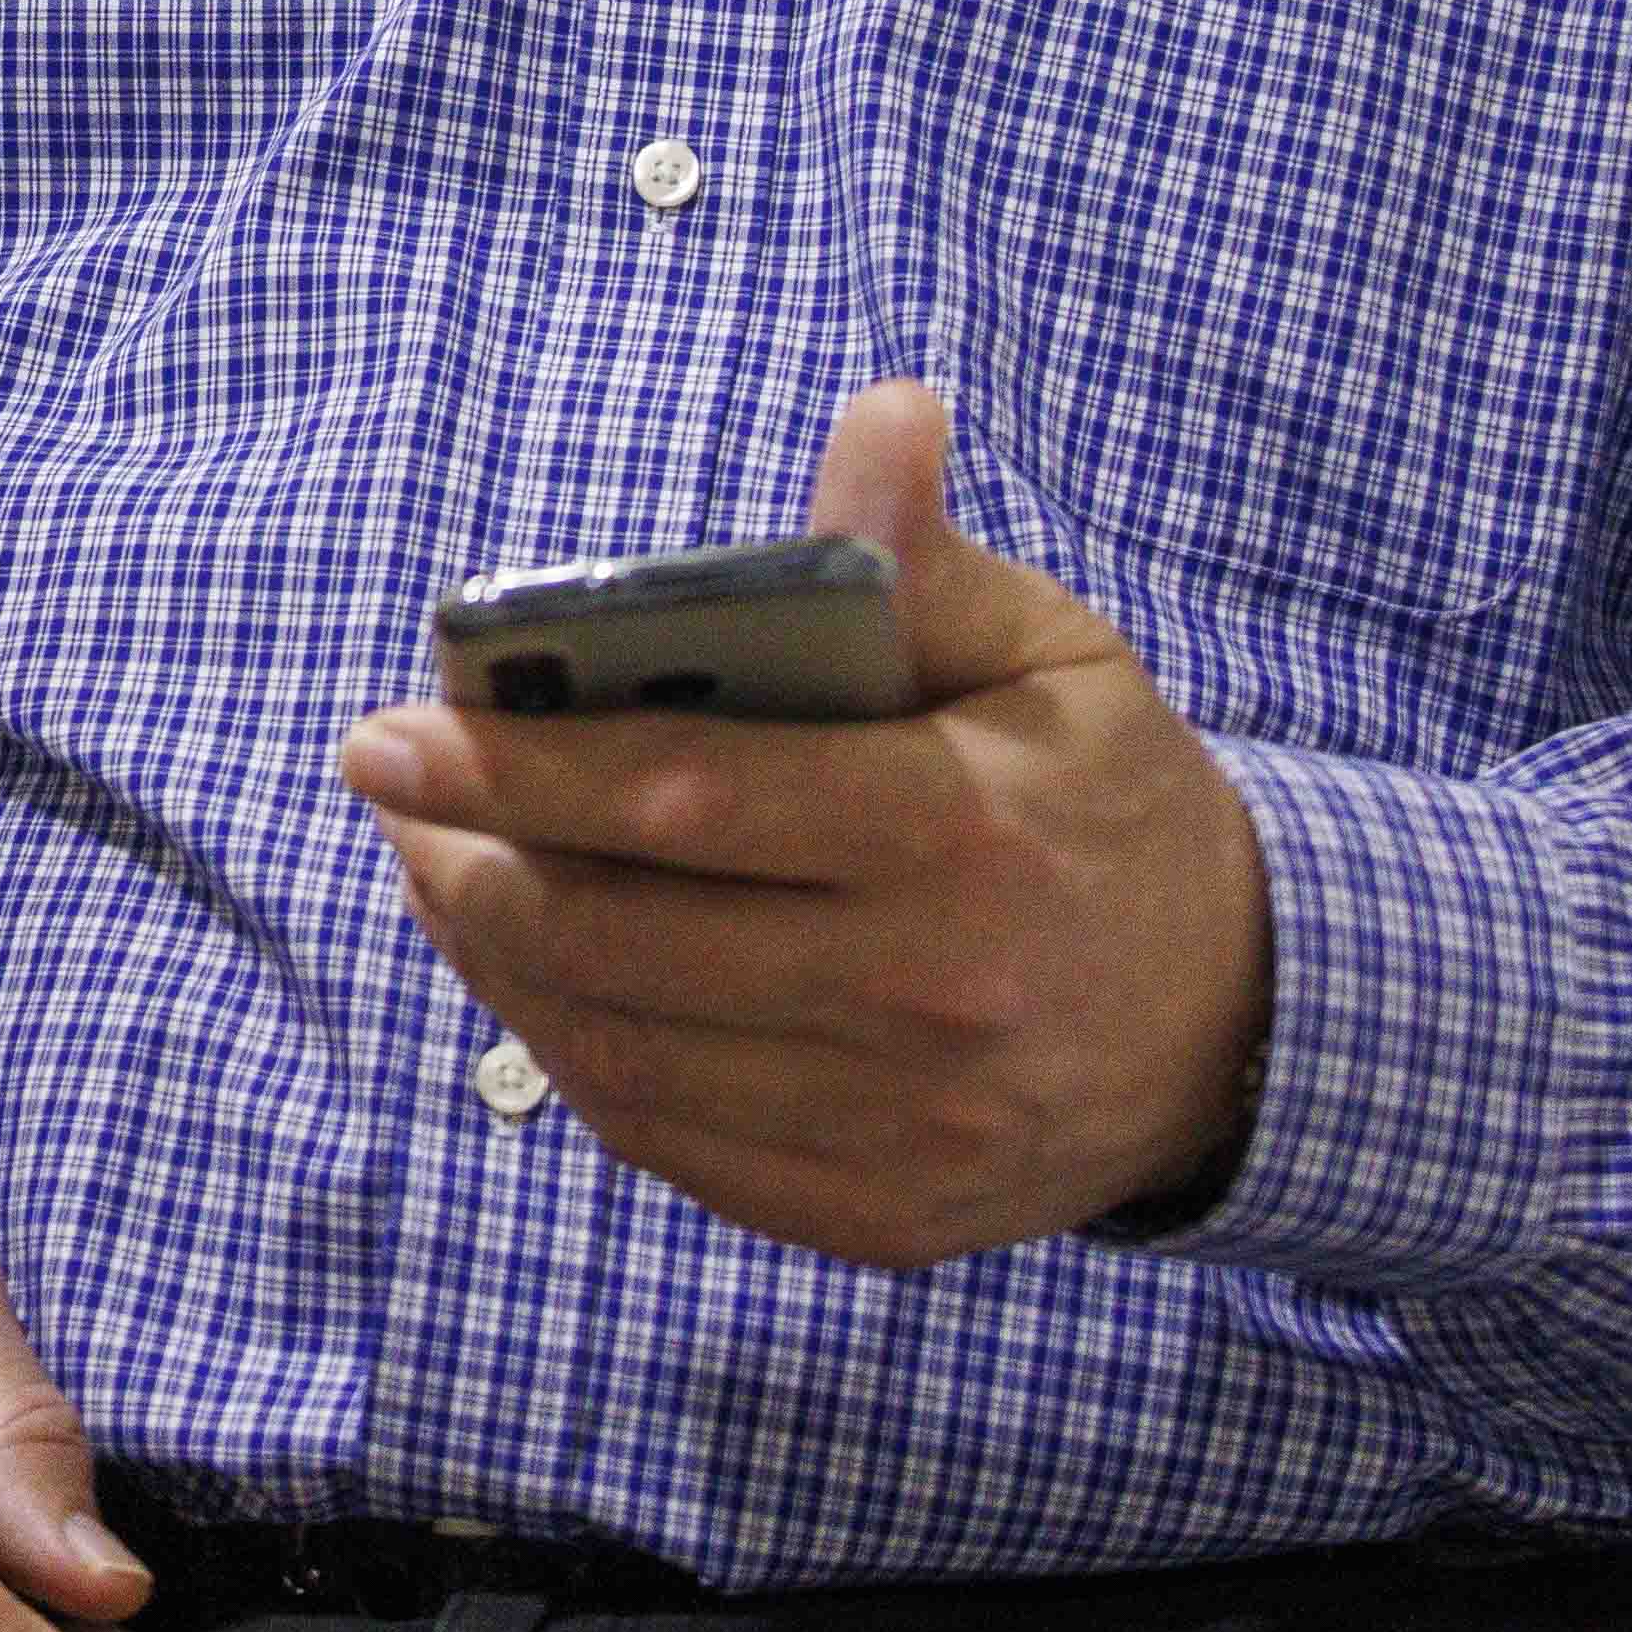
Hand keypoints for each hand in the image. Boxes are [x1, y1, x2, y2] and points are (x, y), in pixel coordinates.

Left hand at [335, 382, 1275, 1268]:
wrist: (1242, 1027)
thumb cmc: (1110, 802)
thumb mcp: (1052, 654)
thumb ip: (928, 556)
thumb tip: (882, 416)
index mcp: (956, 834)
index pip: (687, 798)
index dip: (516, 766)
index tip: (389, 733)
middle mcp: (925, 996)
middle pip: (623, 940)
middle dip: (467, 864)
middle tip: (393, 797)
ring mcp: (901, 1127)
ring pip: (622, 1053)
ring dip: (495, 961)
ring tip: (438, 872)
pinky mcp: (878, 1216)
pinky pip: (672, 1145)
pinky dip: (574, 1060)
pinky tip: (534, 980)